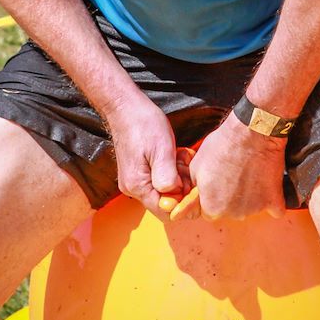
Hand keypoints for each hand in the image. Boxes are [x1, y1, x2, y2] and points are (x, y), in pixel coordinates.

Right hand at [106, 97, 180, 217]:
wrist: (126, 107)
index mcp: (138, 186)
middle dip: (182, 186)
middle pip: (165, 201)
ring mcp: (135, 180)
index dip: (184, 203)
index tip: (193, 184)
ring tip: (181, 156)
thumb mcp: (161, 149)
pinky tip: (175, 155)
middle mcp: (133, 188)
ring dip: (178, 176)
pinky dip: (171, 169)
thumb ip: (167, 176)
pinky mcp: (139, 171)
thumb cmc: (143, 125)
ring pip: (164, 189)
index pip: (165, 212)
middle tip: (187, 165)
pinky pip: (159, 178)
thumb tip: (175, 196)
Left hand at [179, 112, 286, 220]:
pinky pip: (273, 208)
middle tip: (233, 174)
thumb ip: (196, 187)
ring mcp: (255, 209)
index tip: (218, 184)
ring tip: (249, 173)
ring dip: (249, 197)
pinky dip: (271, 199)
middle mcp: (233, 214)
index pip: (208, 212)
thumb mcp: (196, 165)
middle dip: (230, 198)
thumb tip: (198, 194)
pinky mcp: (274, 202)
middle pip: (229, 212)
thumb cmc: (224, 144)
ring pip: (249, 209)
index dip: (212, 196)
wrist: (252, 132)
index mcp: (211, 207)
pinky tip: (266, 183)